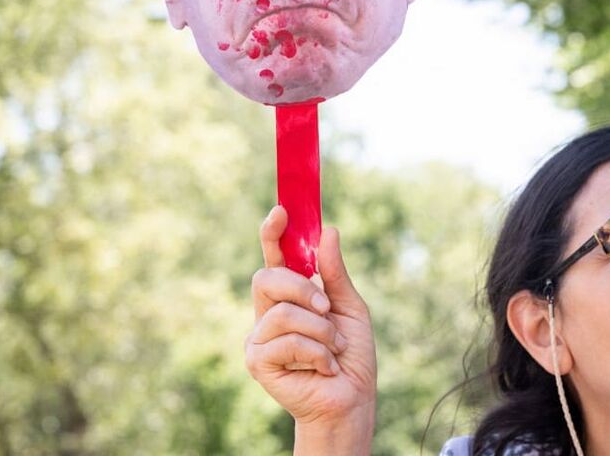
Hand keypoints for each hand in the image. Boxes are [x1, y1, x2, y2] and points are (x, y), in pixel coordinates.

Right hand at [245, 206, 376, 453]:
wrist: (351, 399)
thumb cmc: (351, 354)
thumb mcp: (350, 306)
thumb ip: (335, 272)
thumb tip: (328, 231)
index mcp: (289, 295)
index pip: (273, 258)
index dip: (272, 233)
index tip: (282, 210)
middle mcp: (268, 313)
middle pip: (267, 278)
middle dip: (301, 288)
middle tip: (327, 306)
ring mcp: (259, 338)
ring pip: (282, 312)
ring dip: (320, 330)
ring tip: (334, 348)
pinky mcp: (257, 361)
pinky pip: (286, 341)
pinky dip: (317, 352)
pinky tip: (325, 366)